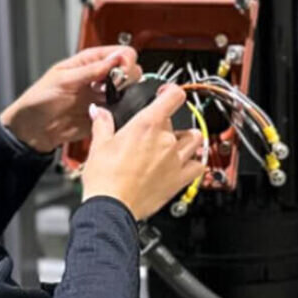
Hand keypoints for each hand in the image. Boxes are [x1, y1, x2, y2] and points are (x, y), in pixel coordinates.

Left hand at [0, 45, 142, 153]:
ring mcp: (102, 97)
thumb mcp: (63, 79)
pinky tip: (109, 112)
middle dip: (129, 78)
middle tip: (117, 87)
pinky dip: (121, 112)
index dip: (126, 60)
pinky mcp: (103, 115)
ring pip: (129, 92)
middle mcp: (99, 77)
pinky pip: (121, 112)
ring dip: (126, 95)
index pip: (120, 53)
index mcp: (89, 62)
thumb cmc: (38, 100)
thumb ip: (91, 70)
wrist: (32, 129)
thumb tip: (116, 58)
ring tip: (110, 101)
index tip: (122, 71)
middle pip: (130, 71)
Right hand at [81, 84, 204, 220]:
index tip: (166, 93)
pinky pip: (198, 166)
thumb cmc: (105, 178)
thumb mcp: (99, 145)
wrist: (112, 207)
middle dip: (166, 124)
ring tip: (174, 144)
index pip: (173, 96)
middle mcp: (165, 140)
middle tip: (151, 134)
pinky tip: (184, 164)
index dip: (171, 90)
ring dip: (187, 139)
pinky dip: (195, 163)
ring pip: (195, 139)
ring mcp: (175, 160)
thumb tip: (99, 113)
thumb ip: (103, 124)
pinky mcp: (179, 179)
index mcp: (147, 125)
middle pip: (177, 121)